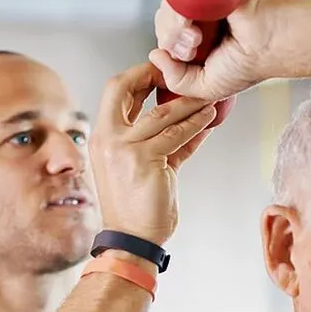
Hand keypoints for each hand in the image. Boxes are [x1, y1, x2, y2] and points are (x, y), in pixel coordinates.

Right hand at [89, 63, 216, 245]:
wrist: (132, 239)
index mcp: (101, 137)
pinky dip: (196, 124)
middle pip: (123, 87)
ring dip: (188, 102)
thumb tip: (189, 120)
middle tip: (180, 72)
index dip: (138, 76)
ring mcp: (124, 148)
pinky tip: (209, 118)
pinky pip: (176, 134)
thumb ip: (162, 141)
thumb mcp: (143, 166)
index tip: (162, 72)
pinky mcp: (144, 160)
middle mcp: (107, 138)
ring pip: (161, 113)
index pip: (115, 92)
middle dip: (153, 73)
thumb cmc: (136, 208)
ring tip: (208, 97)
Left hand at [149, 0, 278, 100]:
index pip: (166, 38)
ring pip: (167, 7)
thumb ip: (178, 82)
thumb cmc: (248, 65)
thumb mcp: (206, 88)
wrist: (272, 43)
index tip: (187, 58)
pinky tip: (191, 24)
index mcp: (197, 40)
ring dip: (174, 28)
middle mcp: (198, 18)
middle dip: (170, 39)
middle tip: (194, 48)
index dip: (168, 49)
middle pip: (162, 22)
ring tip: (198, 38)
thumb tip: (154, 55)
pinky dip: (176, 10)